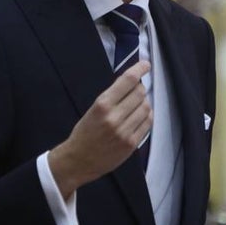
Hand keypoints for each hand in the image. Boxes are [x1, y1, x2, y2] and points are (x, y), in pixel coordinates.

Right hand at [48, 61, 151, 197]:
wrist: (78, 160)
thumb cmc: (84, 132)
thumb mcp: (93, 109)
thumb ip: (112, 97)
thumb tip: (134, 83)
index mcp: (102, 105)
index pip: (127, 81)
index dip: (139, 69)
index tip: (146, 64)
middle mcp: (114, 117)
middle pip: (140, 93)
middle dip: (140, 88)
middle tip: (136, 90)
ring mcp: (124, 131)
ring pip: (146, 108)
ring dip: (144, 103)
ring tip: (136, 105)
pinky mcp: (131, 143)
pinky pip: (147, 124)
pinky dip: (147, 116)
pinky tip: (140, 117)